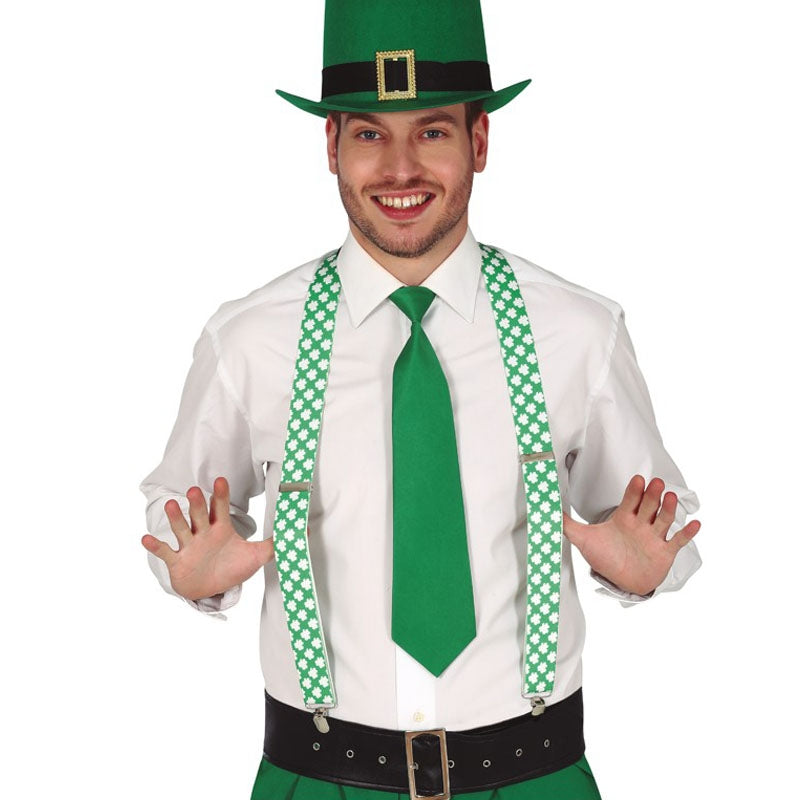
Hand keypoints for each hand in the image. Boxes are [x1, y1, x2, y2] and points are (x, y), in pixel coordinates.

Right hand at [141, 476, 273, 601]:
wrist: (211, 589)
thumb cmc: (231, 568)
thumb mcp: (256, 556)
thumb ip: (275, 543)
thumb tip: (302, 531)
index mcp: (221, 529)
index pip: (221, 508)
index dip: (221, 495)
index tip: (221, 481)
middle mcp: (203, 533)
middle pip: (199, 515)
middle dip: (197, 503)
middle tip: (195, 490)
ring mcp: (189, 546)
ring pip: (181, 529)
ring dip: (176, 518)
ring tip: (170, 506)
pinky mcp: (177, 561)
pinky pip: (165, 552)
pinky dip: (155, 546)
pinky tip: (146, 539)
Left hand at [562, 475, 700, 595]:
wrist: (621, 580)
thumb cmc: (605, 557)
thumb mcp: (583, 539)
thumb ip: (566, 523)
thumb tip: (546, 508)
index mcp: (623, 519)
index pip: (629, 501)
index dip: (634, 491)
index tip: (637, 480)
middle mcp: (641, 524)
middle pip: (649, 506)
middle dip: (652, 495)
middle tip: (656, 483)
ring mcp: (654, 537)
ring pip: (664, 520)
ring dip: (669, 509)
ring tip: (672, 498)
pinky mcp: (665, 552)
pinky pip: (678, 541)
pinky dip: (687, 533)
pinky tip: (696, 524)